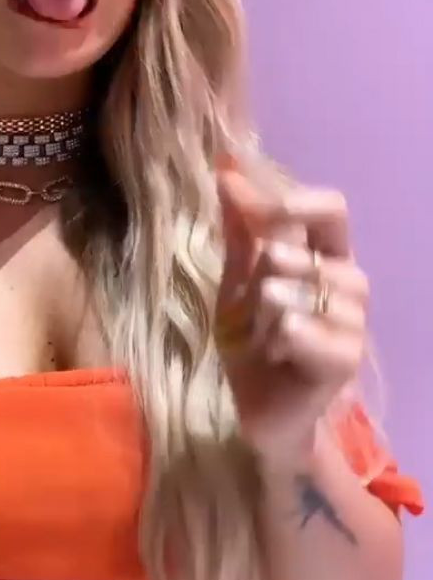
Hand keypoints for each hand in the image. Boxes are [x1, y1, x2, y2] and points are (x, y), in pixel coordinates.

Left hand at [215, 169, 367, 464]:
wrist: (259, 410)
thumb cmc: (254, 343)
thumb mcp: (236, 280)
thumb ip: (240, 228)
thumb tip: (227, 168)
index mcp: (325, 258)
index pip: (332, 209)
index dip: (298, 203)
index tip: (263, 212)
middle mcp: (348, 284)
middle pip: (306, 253)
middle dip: (263, 280)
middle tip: (255, 311)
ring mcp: (353, 323)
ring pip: (297, 293)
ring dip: (263, 315)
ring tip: (261, 336)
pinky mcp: (345, 359)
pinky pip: (301, 329)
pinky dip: (276, 340)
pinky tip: (275, 354)